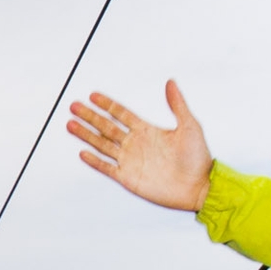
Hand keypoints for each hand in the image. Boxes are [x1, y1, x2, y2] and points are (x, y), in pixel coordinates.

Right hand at [67, 80, 212, 211]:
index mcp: (147, 130)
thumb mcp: (190, 125)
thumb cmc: (198, 158)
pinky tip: (83, 152)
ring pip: (102, 144)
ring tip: (71, 124)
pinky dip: (95, 161)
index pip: (121, 114)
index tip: (93, 96)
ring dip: (86, 135)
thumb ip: (177, 104)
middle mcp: (135, 144)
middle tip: (74, 106)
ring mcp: (130, 161)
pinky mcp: (129, 178)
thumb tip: (171, 83)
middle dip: (90, 116)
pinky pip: (107, 168)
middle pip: (106, 127)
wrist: (199, 186)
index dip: (107, 105)